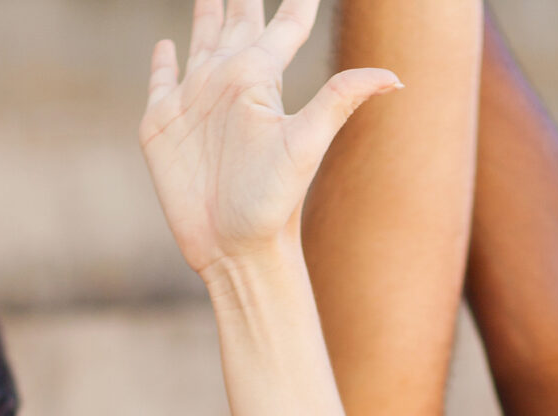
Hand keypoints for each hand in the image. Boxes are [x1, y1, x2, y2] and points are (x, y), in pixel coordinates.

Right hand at [140, 0, 399, 281]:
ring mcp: (194, 102)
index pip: (284, 25)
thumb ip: (340, 100)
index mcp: (261, 80)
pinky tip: (165, 47)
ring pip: (201, 43)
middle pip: (239, 23)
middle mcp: (229, 83)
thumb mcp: (305, 145)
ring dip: (206, 16)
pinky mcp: (162, 124)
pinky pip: (161, 81)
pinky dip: (162, 62)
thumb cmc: (273, 202)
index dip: (295, 0)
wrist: (235, 248)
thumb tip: (397, 78)